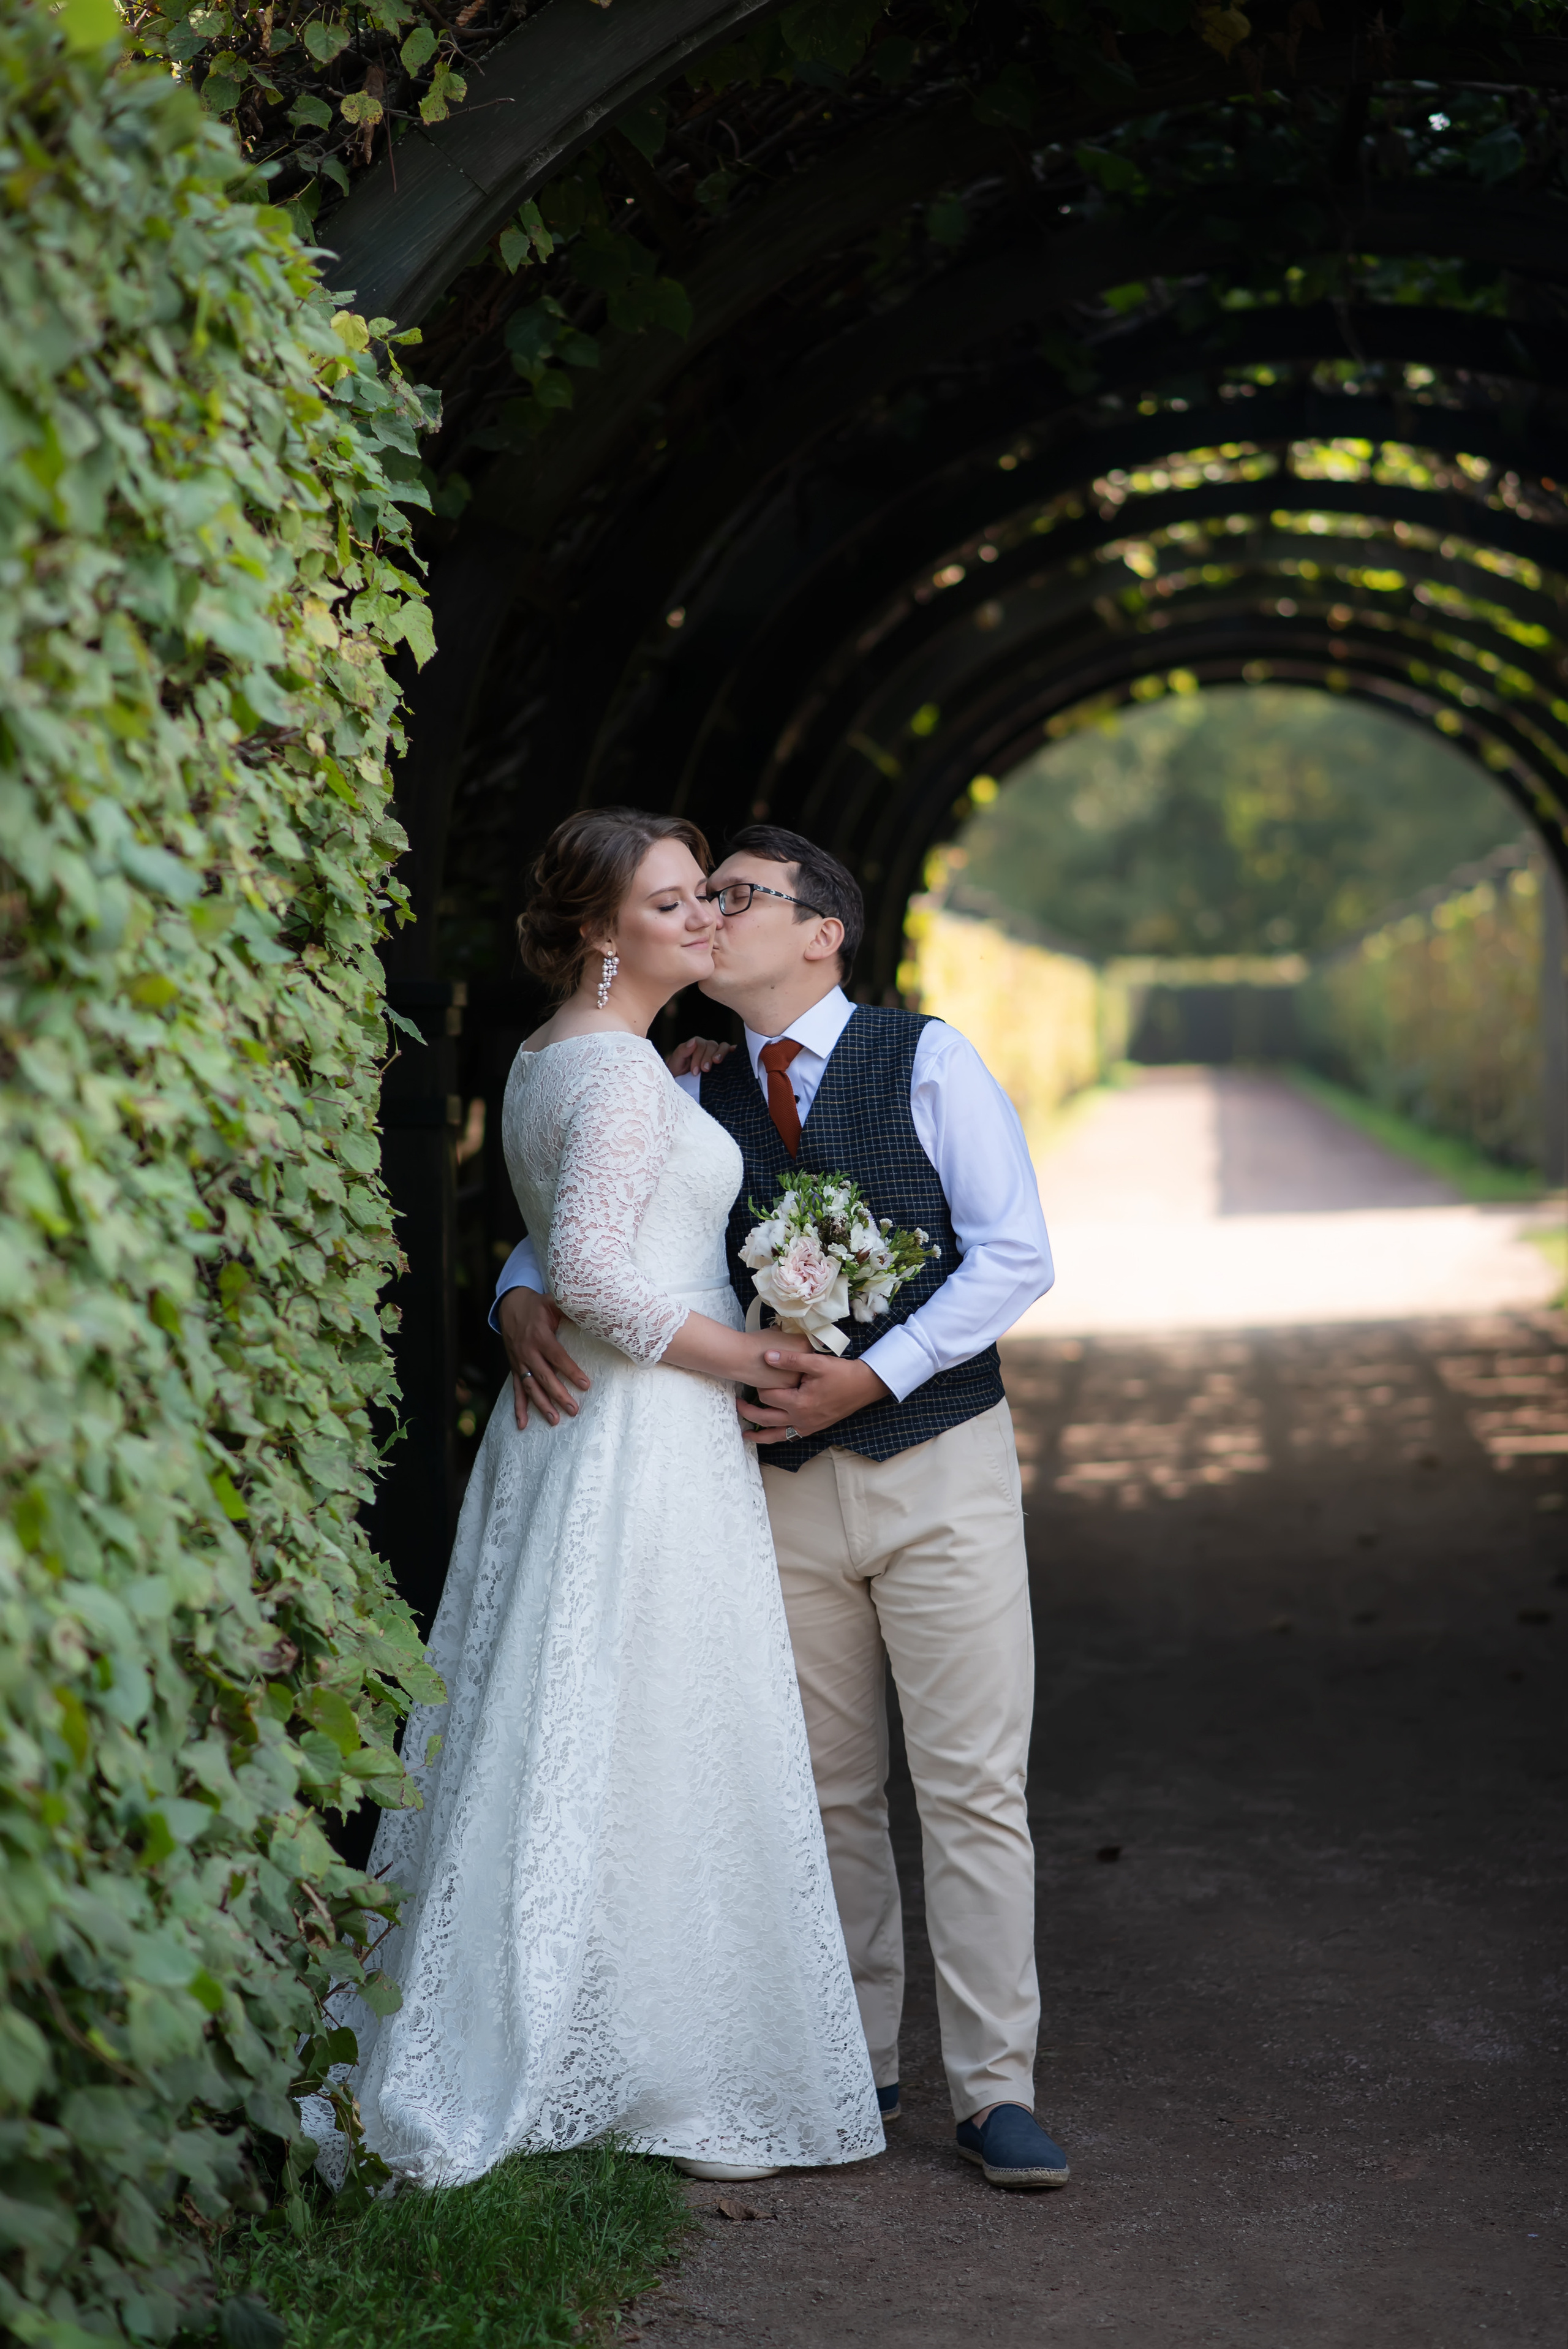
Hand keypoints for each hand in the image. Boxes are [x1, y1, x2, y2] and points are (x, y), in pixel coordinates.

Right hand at [497, 1287, 590, 1430]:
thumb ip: (569, 1310)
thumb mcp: (552, 1302)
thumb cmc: (537, 1305)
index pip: (557, 1357)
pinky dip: (519, 1408)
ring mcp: (519, 1362)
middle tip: (574, 1410)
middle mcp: (528, 1351)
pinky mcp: (514, 1368)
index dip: (571, 1371)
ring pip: (531, 1387)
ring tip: (555, 1420)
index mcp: (540, 1336)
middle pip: (544, 1377)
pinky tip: (523, 1424)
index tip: (585, 1385)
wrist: (510, 1305)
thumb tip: (592, 1313)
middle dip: (559, 1395)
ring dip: (542, 1405)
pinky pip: (516, 1390)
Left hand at [665, 1035, 733, 1076]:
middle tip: (704, 1070)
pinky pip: (732, 1052)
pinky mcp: (726, 1060)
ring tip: (717, 1062)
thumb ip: (682, 1050)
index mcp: (696, 1045)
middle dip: (707, 1057)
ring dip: (721, 1053)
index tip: (694, 1072)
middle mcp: (707, 1047)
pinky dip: (735, 1051)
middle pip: (712, 1045)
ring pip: (723, 1046)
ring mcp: (717, 1052)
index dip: (698, 1057)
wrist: (683, 1084)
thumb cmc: (678, 1072)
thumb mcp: (676, 1062)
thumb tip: (693, 1041)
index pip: (700, 1045)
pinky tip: (735, 1053)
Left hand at [742, 1351, 890, 1442]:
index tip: (755, 1376)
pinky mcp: (813, 1429)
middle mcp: (801, 1419)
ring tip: (745, 1435)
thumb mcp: (817, 1362)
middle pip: (766, 1419)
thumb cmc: (842, 1373)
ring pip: (777, 1435)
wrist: (865, 1386)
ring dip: (760, 1435)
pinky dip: (778, 1438)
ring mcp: (807, 1426)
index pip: (768, 1396)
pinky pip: (790, 1437)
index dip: (759, 1386)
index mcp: (799, 1402)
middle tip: (736, 1405)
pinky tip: (772, 1435)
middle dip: (749, 1413)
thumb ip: (790, 1360)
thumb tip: (766, 1356)